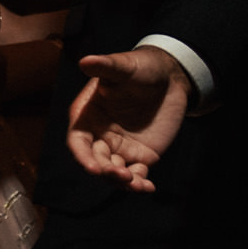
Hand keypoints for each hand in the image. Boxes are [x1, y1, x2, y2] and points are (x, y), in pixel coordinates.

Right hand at [65, 47, 190, 190]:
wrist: (169, 77)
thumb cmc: (140, 67)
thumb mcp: (123, 66)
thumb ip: (106, 67)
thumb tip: (86, 61)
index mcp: (87, 116)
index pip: (78, 141)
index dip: (83, 156)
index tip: (94, 167)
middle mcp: (99, 135)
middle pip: (95, 160)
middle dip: (105, 171)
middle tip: (121, 175)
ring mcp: (119, 147)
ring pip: (113, 172)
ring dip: (121, 182)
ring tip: (136, 184)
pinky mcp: (140, 156)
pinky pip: (135, 175)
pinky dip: (139, 184)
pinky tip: (148, 187)